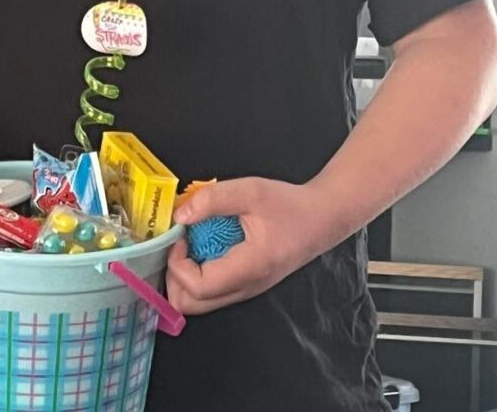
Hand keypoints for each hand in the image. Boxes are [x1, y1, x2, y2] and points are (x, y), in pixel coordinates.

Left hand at [166, 177, 336, 314]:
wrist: (322, 219)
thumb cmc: (289, 205)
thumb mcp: (251, 191)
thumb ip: (213, 200)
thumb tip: (180, 215)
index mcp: (248, 268)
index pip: (197, 287)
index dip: (177, 264)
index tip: (180, 235)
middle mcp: (245, 288)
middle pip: (191, 305)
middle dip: (174, 276)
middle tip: (181, 242)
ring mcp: (246, 290)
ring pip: (200, 302)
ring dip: (185, 276)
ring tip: (192, 242)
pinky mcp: (247, 284)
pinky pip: (213, 292)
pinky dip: (199, 274)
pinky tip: (206, 245)